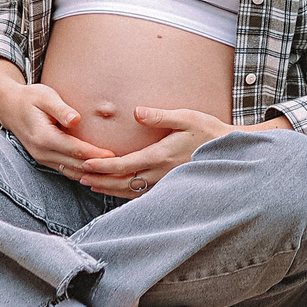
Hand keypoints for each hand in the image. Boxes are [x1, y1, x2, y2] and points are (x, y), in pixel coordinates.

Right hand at [0, 72, 117, 179]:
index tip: (114, 154)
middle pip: (76, 165)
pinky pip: (66, 170)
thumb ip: (61, 109)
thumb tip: (76, 119)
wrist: (9, 106)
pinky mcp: (45, 159)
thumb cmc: (31, 97)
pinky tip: (98, 172)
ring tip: (113, 173)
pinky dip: (82, 172)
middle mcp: (42, 152)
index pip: (75, 150)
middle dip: (98, 168)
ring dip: (91, 174)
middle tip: (121, 167)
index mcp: (43, 137)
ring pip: (72, 172)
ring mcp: (42, 158)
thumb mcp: (45, 96)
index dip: (96, 154)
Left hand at [73, 107, 234, 197]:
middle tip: (77, 175)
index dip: (103, 165)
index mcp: (160, 156)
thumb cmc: (208, 132)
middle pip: (121, 181)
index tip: (85, 163)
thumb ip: (160, 116)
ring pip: (129, 191)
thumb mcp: (186, 118)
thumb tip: (136, 112)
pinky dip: (123, 193)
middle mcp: (159, 174)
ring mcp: (164, 183)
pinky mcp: (168, 186)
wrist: (229, 152)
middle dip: (98, 179)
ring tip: (89, 184)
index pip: (124, 164)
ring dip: (107, 187)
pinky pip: (141, 195)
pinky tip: (114, 190)